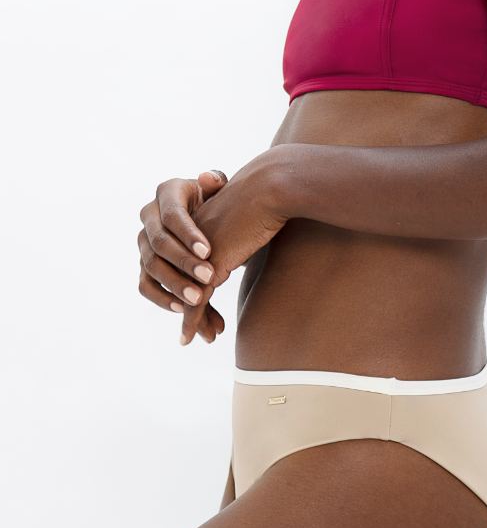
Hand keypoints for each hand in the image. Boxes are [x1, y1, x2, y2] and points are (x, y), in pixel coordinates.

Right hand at [138, 171, 228, 343]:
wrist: (213, 214)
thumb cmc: (219, 199)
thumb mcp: (220, 189)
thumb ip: (217, 183)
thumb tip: (210, 178)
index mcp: (167, 192)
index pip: (171, 214)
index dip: (188, 234)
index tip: (209, 251)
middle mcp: (149, 215)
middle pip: (159, 243)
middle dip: (184, 264)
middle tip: (209, 279)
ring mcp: (144, 242)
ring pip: (151, 267)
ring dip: (174, 285)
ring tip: (198, 300)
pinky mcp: (145, 265)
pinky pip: (145, 286)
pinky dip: (162, 299)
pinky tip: (184, 310)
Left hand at [177, 154, 289, 344]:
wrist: (269, 189)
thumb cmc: (264, 201)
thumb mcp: (241, 221)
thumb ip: (233, 237)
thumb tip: (237, 251)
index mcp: (191, 227)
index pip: (179, 264)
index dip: (188, 289)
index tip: (203, 309)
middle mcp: (184, 240)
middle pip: (176, 281)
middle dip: (189, 309)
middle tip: (202, 332)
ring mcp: (191, 253)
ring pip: (182, 294)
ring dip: (192, 319)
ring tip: (207, 337)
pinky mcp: (205, 265)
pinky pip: (192, 300)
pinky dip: (191, 321)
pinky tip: (189, 338)